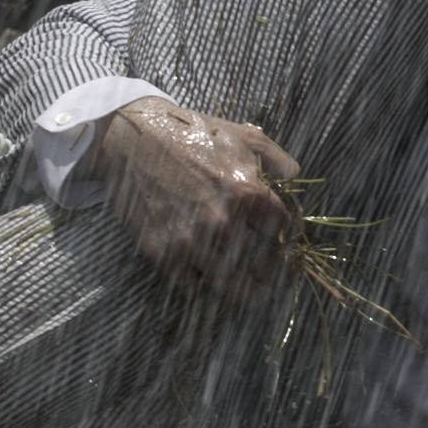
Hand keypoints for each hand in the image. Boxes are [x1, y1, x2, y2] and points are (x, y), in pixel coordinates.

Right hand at [96, 95, 301, 302]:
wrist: (132, 141)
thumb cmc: (191, 134)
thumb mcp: (243, 135)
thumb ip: (276, 157)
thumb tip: (294, 177)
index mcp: (247, 193)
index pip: (280, 228)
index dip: (284, 235)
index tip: (281, 242)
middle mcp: (222, 221)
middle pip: (261, 263)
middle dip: (270, 271)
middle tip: (272, 277)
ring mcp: (192, 241)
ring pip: (230, 284)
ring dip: (245, 291)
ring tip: (253, 294)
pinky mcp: (163, 253)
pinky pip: (193, 287)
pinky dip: (205, 289)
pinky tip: (212, 285)